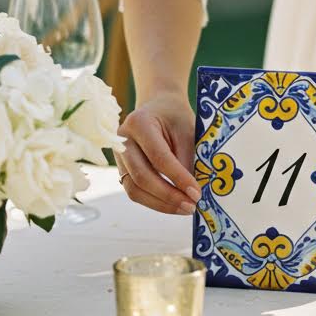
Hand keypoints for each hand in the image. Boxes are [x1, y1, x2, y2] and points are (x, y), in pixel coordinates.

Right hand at [116, 92, 201, 214]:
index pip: (158, 157)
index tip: (197, 193)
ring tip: (185, 208)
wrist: (158, 106)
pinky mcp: (122, 170)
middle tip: (192, 206)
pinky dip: (155, 202)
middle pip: (141, 176)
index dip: (178, 178)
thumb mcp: (187, 130)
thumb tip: (191, 192)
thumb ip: (186, 158)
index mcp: (139, 123)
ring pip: (134, 189)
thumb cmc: (175, 116)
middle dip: (168, 196)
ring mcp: (118, 157)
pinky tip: (174, 204)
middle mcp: (122, 140)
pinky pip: (135, 191)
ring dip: (161, 204)